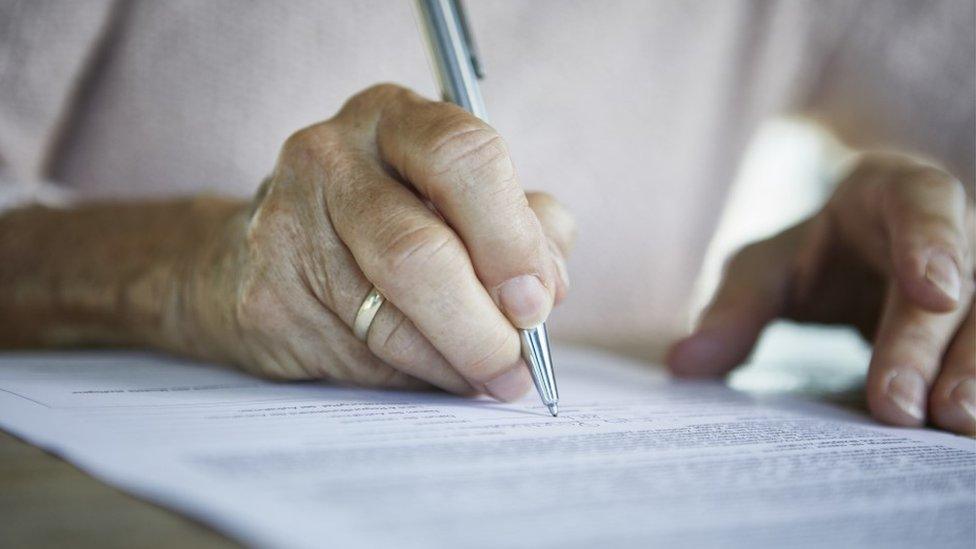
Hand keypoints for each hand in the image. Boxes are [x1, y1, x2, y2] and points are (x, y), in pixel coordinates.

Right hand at [184, 84, 574, 399]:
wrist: (265, 258)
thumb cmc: (388, 225)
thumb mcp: (461, 202)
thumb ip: (520, 228)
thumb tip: (546, 286)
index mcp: (395, 119)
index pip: (464, 157)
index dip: (510, 239)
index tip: (537, 301)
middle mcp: (331, 157)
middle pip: (418, 251)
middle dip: (483, 325)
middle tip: (517, 365)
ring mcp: (285, 224)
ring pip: (390, 320)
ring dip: (455, 363)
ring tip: (489, 377)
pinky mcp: (265, 297)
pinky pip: (359, 357)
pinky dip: (412, 378)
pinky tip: (432, 372)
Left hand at [667, 152, 974, 434]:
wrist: (858, 255)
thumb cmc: (812, 257)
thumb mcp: (765, 269)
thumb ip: (734, 309)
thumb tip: (683, 364)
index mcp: (892, 192)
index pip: (923, 201)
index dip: (932, 243)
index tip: (934, 292)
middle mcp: (956, 228)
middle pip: (961, 281)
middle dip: (927, 346)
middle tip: (898, 408)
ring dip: (974, 373)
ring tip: (953, 426)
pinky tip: (964, 431)